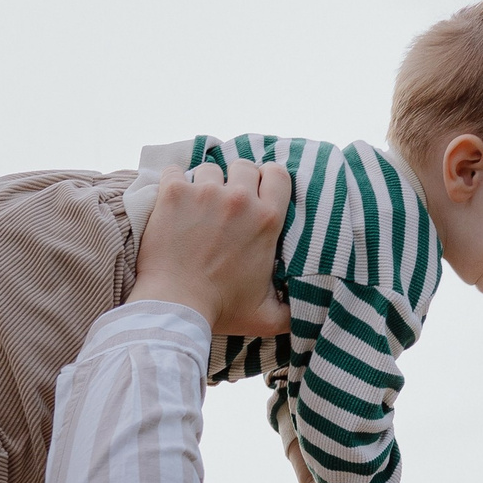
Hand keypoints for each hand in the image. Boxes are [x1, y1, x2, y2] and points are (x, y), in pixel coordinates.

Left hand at [129, 157, 289, 330]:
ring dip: (204, 184)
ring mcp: (205, 192)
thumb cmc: (220, 310)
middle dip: (236, 180)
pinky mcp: (174, 194)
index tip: (257, 192)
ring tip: (197, 207)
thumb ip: (292, 311)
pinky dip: (173, 183)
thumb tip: (309, 310)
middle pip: (243, 166)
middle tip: (225, 204)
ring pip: (209, 169)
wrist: (175, 306)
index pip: (277, 174)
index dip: (267, 179)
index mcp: (267, 220)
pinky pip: (175, 171)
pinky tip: (173, 203)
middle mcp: (239, 200)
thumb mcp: (268, 316)